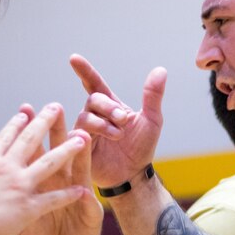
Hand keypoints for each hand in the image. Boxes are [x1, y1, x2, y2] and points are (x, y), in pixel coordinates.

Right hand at [0, 103, 93, 234]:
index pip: (5, 137)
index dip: (17, 123)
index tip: (26, 111)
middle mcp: (6, 168)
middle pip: (29, 140)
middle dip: (45, 122)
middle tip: (56, 107)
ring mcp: (19, 186)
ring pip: (49, 163)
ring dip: (67, 150)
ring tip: (81, 138)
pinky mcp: (28, 207)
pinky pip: (54, 199)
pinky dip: (69, 194)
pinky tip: (83, 190)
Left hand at [14, 104, 103, 234]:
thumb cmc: (42, 232)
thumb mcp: (25, 212)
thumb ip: (18, 190)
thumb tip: (0, 167)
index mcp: (46, 178)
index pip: (38, 148)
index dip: (30, 130)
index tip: (24, 109)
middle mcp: (65, 181)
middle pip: (61, 152)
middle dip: (59, 131)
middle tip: (55, 108)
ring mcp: (80, 198)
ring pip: (82, 172)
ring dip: (81, 157)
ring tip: (82, 138)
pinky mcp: (91, 217)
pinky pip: (90, 210)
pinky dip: (87, 203)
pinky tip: (86, 192)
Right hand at [69, 53, 166, 188]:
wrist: (134, 176)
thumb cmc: (140, 148)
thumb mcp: (151, 120)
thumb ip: (153, 96)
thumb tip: (160, 70)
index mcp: (110, 107)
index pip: (95, 84)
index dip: (84, 71)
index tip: (74, 59)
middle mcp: (95, 116)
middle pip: (93, 99)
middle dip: (109, 107)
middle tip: (124, 120)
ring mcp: (86, 131)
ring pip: (85, 117)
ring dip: (104, 124)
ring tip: (119, 136)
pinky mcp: (79, 147)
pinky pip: (76, 136)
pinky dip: (89, 136)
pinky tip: (99, 143)